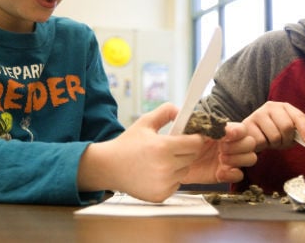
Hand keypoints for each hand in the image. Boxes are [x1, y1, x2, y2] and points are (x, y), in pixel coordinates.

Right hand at [78, 103, 205, 202]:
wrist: (109, 167)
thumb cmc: (127, 144)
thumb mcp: (145, 122)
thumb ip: (165, 112)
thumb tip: (181, 110)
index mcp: (163, 147)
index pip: (195, 143)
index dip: (195, 138)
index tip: (189, 137)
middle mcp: (165, 167)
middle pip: (193, 157)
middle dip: (186, 150)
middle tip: (172, 148)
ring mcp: (163, 183)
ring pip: (185, 171)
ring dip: (179, 165)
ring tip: (161, 160)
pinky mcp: (161, 195)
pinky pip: (176, 184)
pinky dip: (171, 178)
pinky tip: (156, 173)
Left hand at [181, 122, 256, 184]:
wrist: (175, 163)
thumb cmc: (183, 144)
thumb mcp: (190, 131)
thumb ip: (200, 125)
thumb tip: (207, 120)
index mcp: (224, 132)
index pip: (242, 129)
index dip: (238, 131)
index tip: (226, 134)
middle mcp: (231, 144)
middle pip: (251, 142)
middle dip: (238, 146)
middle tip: (222, 148)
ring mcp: (231, 159)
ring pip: (250, 157)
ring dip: (238, 158)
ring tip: (222, 159)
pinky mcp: (227, 174)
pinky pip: (240, 175)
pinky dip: (232, 174)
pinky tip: (220, 172)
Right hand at [242, 101, 304, 151]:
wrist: (250, 133)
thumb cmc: (273, 132)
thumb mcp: (287, 132)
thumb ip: (298, 134)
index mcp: (284, 106)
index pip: (299, 116)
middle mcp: (271, 106)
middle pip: (287, 126)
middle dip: (287, 140)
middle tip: (282, 143)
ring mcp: (258, 114)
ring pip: (275, 136)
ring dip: (274, 145)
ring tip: (269, 141)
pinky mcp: (247, 124)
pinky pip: (262, 141)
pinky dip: (263, 146)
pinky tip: (260, 141)